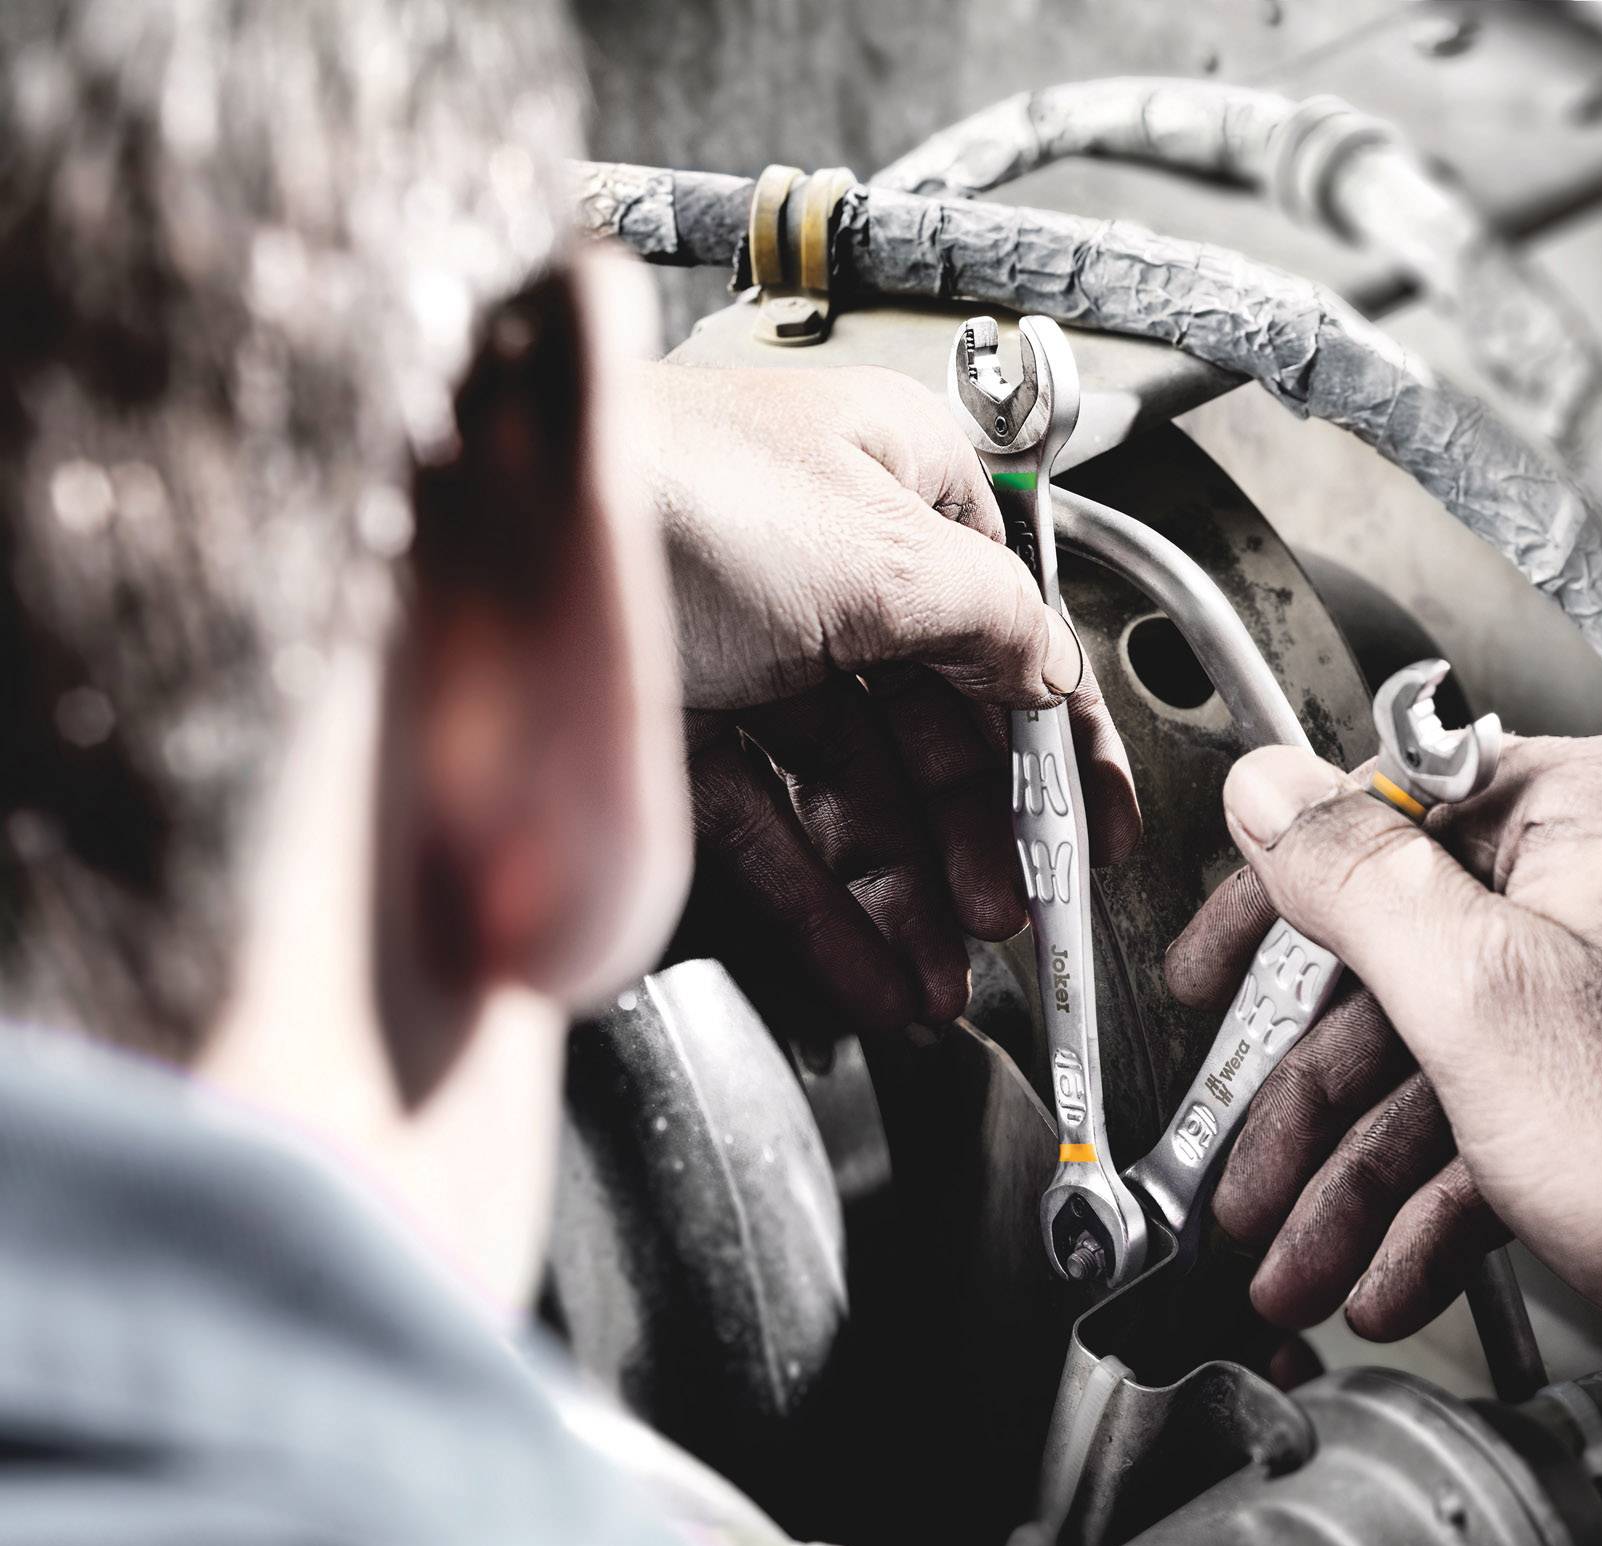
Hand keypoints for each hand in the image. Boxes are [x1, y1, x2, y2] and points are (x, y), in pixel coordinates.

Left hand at [636, 362, 1138, 1031]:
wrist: (484, 535)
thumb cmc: (677, 489)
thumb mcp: (889, 552)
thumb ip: (1000, 629)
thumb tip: (1055, 678)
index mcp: (895, 484)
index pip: (1010, 630)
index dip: (1061, 740)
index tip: (1092, 831)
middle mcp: (828, 563)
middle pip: (934, 727)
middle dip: (976, 842)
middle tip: (1008, 923)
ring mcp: (752, 648)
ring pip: (855, 794)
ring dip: (906, 896)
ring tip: (938, 980)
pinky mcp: (678, 724)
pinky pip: (775, 831)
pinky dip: (825, 907)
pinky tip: (869, 972)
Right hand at [1175, 735, 1601, 1378]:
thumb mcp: (1476, 994)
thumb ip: (1356, 875)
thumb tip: (1271, 786)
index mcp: (1592, 812)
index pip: (1387, 819)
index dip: (1276, 913)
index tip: (1217, 979)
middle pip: (1411, 968)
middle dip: (1311, 1104)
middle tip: (1243, 1174)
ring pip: (1459, 1062)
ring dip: (1363, 1177)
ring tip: (1302, 1262)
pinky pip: (1524, 1116)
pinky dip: (1452, 1196)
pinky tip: (1399, 1275)